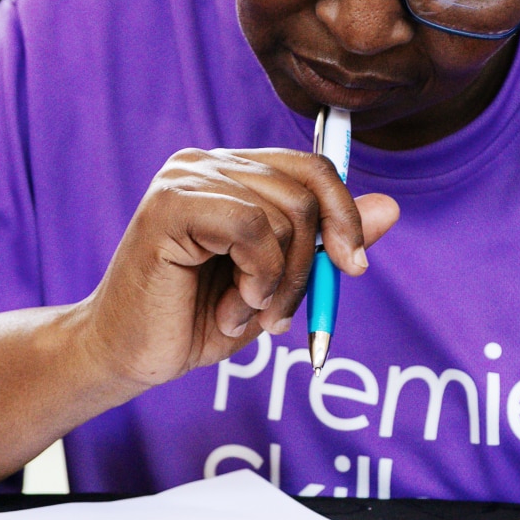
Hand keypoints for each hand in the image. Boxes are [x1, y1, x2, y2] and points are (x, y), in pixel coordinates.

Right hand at [83, 148, 398, 391]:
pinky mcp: (169, 205)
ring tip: (246, 312)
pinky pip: (251, 227)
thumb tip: (391, 207)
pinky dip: (257, 276)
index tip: (353, 268)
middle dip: (309, 265)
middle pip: (305, 191)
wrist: (128, 356)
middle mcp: (207, 163)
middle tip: (279, 315)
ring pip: (283, 213)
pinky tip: (232, 305)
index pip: (312, 167)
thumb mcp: (280, 282)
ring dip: (279, 282)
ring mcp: (185, 178)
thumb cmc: (198, 319)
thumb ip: (327, 243)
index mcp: (232, 172)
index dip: (345, 214)